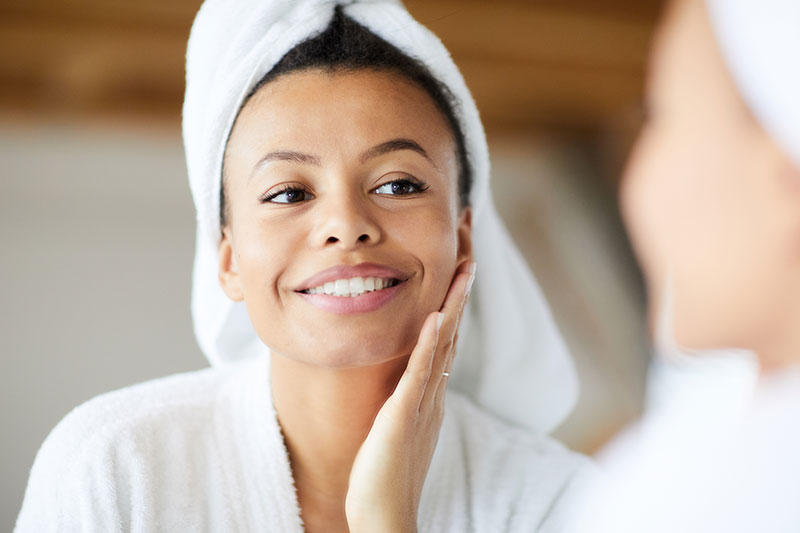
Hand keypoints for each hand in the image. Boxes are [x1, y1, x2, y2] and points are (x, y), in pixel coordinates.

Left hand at [345, 260, 475, 532]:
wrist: (386, 515)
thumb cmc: (385, 474)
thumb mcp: (400, 426)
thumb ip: (408, 399)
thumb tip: (411, 377)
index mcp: (429, 394)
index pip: (446, 340)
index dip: (454, 304)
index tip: (459, 270)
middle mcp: (432, 394)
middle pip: (452, 334)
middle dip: (461, 293)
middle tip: (470, 254)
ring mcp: (421, 404)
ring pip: (442, 346)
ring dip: (454, 306)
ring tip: (464, 270)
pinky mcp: (403, 416)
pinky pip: (418, 374)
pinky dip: (428, 344)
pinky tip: (436, 316)